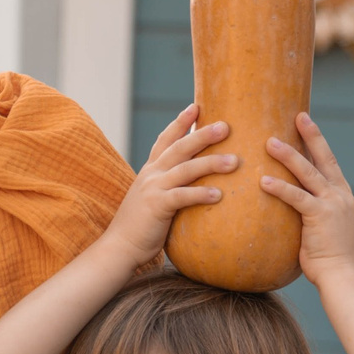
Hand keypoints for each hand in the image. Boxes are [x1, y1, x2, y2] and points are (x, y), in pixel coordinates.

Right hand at [108, 106, 232, 262]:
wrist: (119, 247)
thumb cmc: (141, 226)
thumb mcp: (153, 199)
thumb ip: (169, 187)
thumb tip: (192, 184)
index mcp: (151, 170)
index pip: (165, 139)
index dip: (180, 122)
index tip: (196, 106)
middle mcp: (152, 174)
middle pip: (180, 147)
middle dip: (203, 134)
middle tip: (225, 125)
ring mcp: (153, 189)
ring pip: (185, 169)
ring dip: (211, 163)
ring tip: (234, 161)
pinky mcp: (157, 207)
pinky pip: (182, 197)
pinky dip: (201, 194)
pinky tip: (219, 195)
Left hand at [263, 113, 353, 287]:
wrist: (344, 278)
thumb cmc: (332, 263)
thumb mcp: (325, 233)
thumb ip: (312, 218)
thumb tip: (292, 214)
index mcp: (343, 198)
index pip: (330, 164)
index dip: (319, 144)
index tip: (308, 125)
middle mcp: (341, 196)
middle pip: (324, 158)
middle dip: (311, 135)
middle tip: (298, 115)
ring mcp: (332, 205)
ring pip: (308, 172)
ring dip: (288, 155)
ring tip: (270, 141)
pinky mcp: (320, 216)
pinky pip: (296, 197)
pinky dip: (279, 187)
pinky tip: (263, 180)